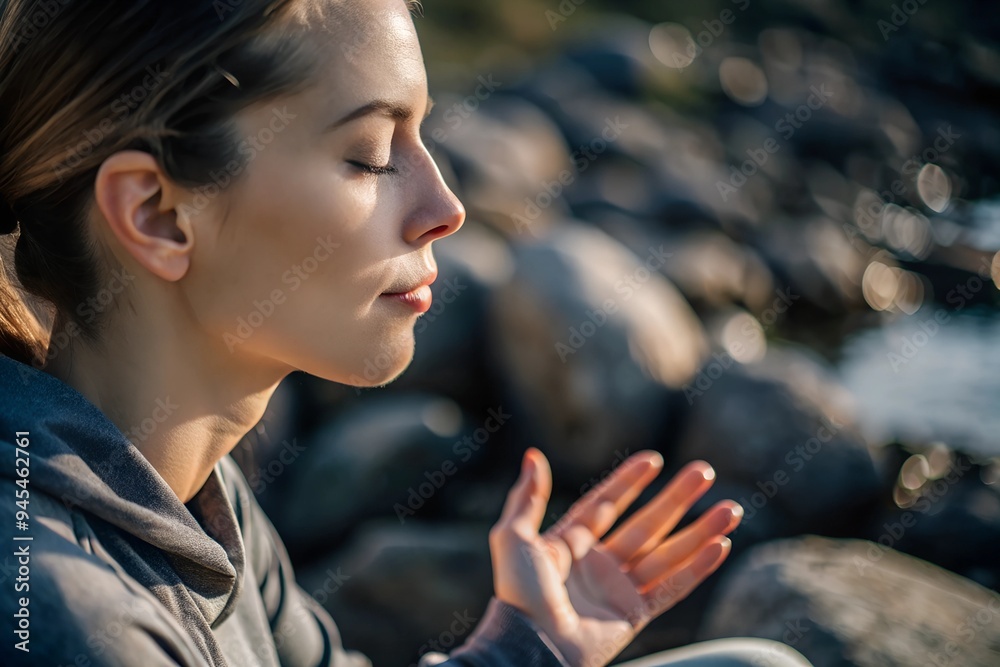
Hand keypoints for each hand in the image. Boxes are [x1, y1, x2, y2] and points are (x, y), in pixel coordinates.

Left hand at [488, 448, 741, 666]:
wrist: (530, 644)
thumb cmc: (518, 593)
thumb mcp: (513, 537)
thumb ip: (528, 498)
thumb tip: (534, 455)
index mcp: (571, 543)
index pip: (606, 505)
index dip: (628, 481)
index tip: (653, 459)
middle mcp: (598, 564)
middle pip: (646, 524)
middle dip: (677, 498)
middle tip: (705, 472)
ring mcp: (618, 590)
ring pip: (667, 554)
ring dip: (700, 531)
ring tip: (732, 508)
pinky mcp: (634, 616)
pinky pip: (672, 588)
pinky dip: (697, 568)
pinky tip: (720, 545)